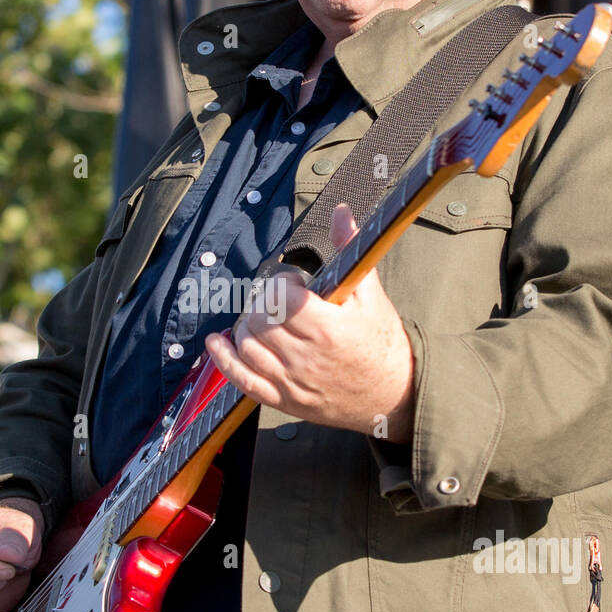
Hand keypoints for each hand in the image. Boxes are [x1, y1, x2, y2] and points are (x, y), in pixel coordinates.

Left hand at [204, 203, 413, 440]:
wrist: (393, 395)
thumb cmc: (382, 344)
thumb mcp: (371, 295)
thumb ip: (351, 250)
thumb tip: (341, 211)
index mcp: (328, 328)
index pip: (279, 298)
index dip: (280, 284)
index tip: (295, 285)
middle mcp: (306, 357)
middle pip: (259, 320)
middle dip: (262, 303)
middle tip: (279, 302)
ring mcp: (292, 382)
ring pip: (247, 346)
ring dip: (246, 326)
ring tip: (264, 320)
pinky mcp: (284, 400)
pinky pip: (242, 381)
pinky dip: (224, 360)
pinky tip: (218, 343)